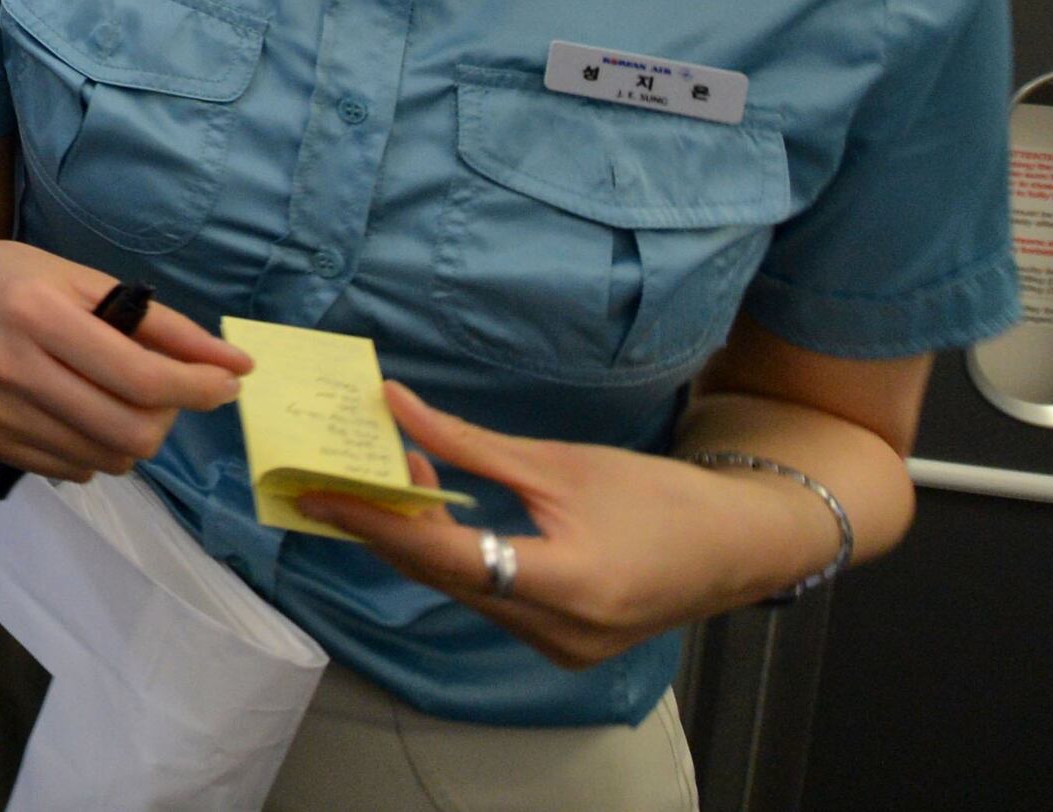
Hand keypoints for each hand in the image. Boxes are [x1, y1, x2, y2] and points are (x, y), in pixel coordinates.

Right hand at [0, 228, 248, 482]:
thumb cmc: (20, 277)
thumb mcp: (89, 281)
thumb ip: (165, 326)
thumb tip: (237, 367)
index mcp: (37, 313)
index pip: (139, 378)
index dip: (198, 388)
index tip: (228, 382)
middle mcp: (8, 366)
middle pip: (128, 432)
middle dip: (169, 419)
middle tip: (168, 393)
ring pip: (104, 460)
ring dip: (133, 437)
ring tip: (120, 400)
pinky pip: (70, 470)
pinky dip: (95, 450)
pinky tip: (81, 413)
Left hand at [297, 383, 843, 669]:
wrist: (736, 548)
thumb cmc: (657, 497)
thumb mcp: (560, 463)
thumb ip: (469, 444)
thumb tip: (392, 404)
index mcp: (568, 585)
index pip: (447, 556)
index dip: (376, 522)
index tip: (316, 494)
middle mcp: (559, 632)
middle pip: (444, 578)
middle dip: (385, 526)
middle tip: (335, 475)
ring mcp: (560, 649)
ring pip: (460, 591)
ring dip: (417, 542)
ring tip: (384, 481)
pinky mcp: (561, 645)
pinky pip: (486, 600)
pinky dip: (453, 559)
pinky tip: (434, 515)